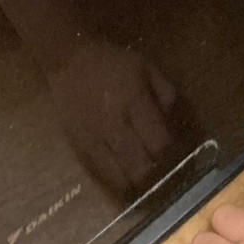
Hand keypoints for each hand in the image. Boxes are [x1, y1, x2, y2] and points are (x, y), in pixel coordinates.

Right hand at [49, 40, 178, 198]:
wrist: (69, 60)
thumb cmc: (113, 62)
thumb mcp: (146, 67)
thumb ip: (166, 94)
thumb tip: (175, 123)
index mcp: (135, 101)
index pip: (159, 142)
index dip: (170, 153)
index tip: (173, 152)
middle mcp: (116, 125)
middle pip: (141, 167)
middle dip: (155, 174)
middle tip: (160, 171)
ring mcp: (96, 139)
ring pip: (120, 179)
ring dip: (136, 184)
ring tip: (143, 181)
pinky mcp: (80, 147)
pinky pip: (100, 175)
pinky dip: (115, 182)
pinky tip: (124, 183)